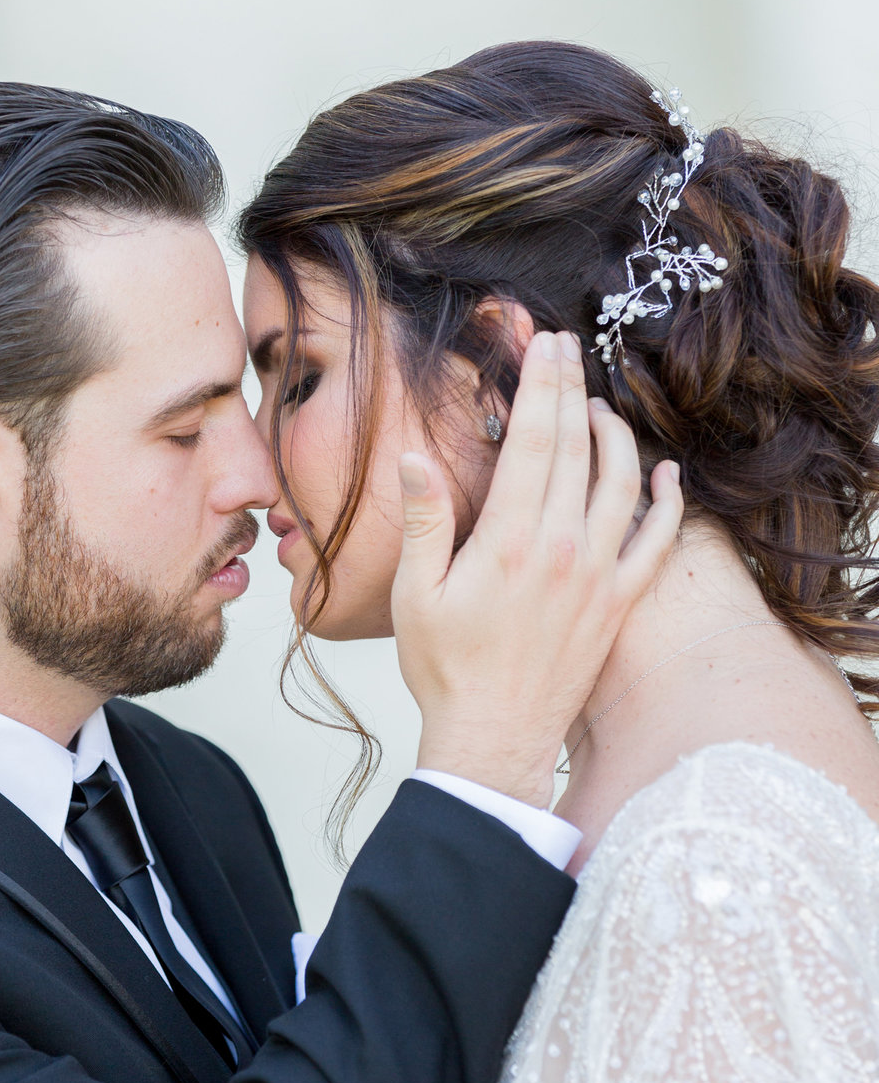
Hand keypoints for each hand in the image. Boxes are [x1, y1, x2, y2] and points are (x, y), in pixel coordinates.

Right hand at [391, 329, 682, 808]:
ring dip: (614, 437)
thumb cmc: (447, 670)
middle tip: (567, 351)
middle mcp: (563, 550)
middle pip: (576, 450)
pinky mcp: (617, 604)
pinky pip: (658, 544)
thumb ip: (424, 522)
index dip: (540, 387)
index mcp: (510, 541)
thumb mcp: (416, 595)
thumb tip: (414, 458)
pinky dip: (668, 505)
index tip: (543, 345)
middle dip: (571, 391)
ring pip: (621, 485)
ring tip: (599, 408)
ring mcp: (598, 576)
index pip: (533, 442)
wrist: (494, 737)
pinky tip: (666, 476)